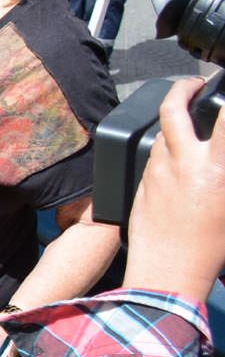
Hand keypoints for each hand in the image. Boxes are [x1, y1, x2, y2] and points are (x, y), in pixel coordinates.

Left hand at [127, 77, 224, 299]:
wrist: (167, 273)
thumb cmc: (209, 249)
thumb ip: (224, 171)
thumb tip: (220, 158)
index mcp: (216, 171)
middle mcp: (183, 165)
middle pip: (174, 108)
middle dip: (183, 87)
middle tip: (193, 84)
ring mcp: (156, 172)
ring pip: (159, 132)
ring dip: (171, 120)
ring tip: (183, 118)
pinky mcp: (139, 183)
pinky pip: (151, 155)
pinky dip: (163, 148)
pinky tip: (174, 155)